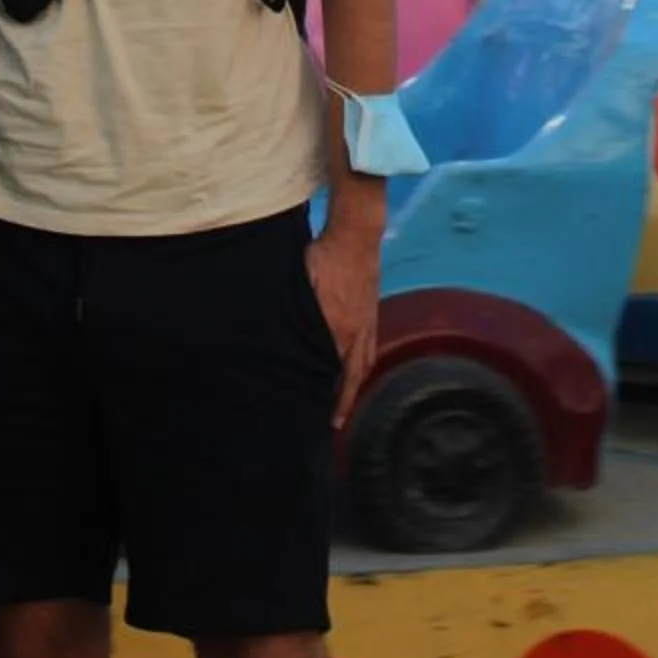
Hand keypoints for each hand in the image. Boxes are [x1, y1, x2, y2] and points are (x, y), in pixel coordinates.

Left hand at [305, 223, 380, 429]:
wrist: (356, 233)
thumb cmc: (323, 256)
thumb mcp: (303, 285)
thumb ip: (297, 315)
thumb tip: (285, 340)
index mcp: (337, 327)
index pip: (333, 371)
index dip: (328, 395)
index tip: (322, 417)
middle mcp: (356, 331)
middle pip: (352, 375)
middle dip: (345, 401)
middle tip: (337, 423)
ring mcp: (367, 321)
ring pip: (363, 363)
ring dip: (356, 386)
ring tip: (350, 402)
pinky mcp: (372, 311)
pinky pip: (370, 346)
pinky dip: (364, 363)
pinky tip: (358, 366)